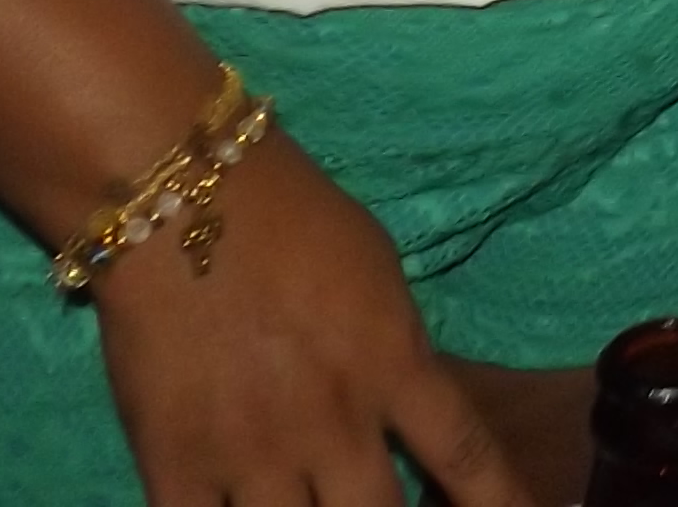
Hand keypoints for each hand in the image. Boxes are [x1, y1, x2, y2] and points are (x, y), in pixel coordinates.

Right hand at [90, 130, 530, 506]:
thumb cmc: (292, 219)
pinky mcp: (176, 467)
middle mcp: (333, 424)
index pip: (466, 456)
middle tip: (375, 506)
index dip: (501, 502)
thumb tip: (408, 409)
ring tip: (311, 506)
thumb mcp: (378, 277)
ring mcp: (253, 453)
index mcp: (393, 366)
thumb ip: (395, 353)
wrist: (180, 200)